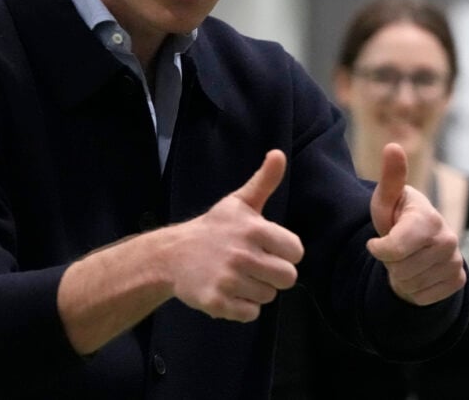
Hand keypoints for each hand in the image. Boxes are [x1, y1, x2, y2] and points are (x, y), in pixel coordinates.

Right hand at [170, 150, 303, 321]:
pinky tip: (229, 292)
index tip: (268, 248)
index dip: (285, 252)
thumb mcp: (240, 202)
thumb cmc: (214, 228)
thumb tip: (279, 154)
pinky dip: (242, 307)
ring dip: (257, 290)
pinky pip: (250, 314)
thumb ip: (264, 181)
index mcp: (253, 229)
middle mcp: (242, 254)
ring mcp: (228, 280)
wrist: (172, 255)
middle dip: (274, 274)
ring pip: (269, 297)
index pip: (296, 251)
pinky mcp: (217, 302)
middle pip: (288, 278)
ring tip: (237, 276)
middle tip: (254, 265)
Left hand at [367, 143, 465, 304]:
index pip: (394, 250)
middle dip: (391, 264)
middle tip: (397, 250)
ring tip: (407, 259)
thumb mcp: (386, 199)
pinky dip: (415, 290)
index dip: (378, 250)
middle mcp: (448, 240)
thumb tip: (393, 145)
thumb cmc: (397, 217)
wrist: (419, 242)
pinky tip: (418, 272)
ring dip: (402, 277)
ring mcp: (456, 261)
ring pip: (411, 286)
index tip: (376, 243)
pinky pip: (423, 297)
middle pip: (401, 270)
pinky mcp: (459, 280)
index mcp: (428, 218)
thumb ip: (391, 177)